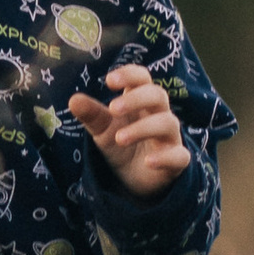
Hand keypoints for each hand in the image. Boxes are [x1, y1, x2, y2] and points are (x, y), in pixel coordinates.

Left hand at [72, 62, 189, 196]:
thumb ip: (91, 115)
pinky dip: (166, 157)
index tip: (109, 80)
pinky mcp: (176, 160)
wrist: (133, 180)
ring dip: (143, 128)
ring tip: (119, 138)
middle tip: (113, 108)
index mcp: (140, 101)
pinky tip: (148, 162)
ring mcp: (170, 137)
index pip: (142, 78)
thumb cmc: (121, 144)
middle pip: (158, 95)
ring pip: (168, 123)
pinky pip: (180, 156)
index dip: (130, 75)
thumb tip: (73, 100)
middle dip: (136, 99)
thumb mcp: (103, 129)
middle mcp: (159, 114)